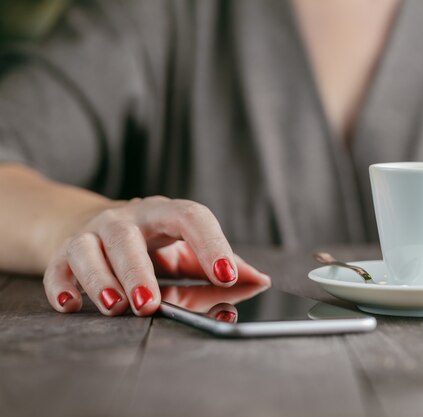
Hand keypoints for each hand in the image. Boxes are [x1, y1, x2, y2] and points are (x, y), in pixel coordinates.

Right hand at [43, 196, 270, 315]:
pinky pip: (56, 269)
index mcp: (164, 215)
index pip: (191, 217)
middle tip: (151, 305)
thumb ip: (222, 266)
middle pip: (127, 236)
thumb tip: (261, 280)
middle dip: (138, 271)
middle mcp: (124, 219)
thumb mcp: (186, 249)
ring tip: (117, 306)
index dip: (211, 244)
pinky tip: (72, 304)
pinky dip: (60, 287)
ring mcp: (90, 235)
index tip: (228, 275)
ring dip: (100, 279)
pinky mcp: (61, 255)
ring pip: (86, 249)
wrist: (87, 224)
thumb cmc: (150, 243)